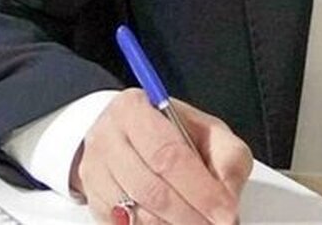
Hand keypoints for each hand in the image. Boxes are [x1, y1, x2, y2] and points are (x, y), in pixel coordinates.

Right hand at [71, 88, 252, 223]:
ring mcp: (95, 172)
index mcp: (134, 109)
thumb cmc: (171, 133)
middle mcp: (107, 139)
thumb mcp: (208, 130)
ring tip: (199, 222)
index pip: (169, 155)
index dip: (201, 189)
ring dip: (175, 224)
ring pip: (138, 214)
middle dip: (190, 214)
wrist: (132, 137)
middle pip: (152, 189)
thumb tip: (227, 196)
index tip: (226, 210)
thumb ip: (227, 157)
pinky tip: (174, 221)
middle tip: (216, 223)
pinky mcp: (94, 201)